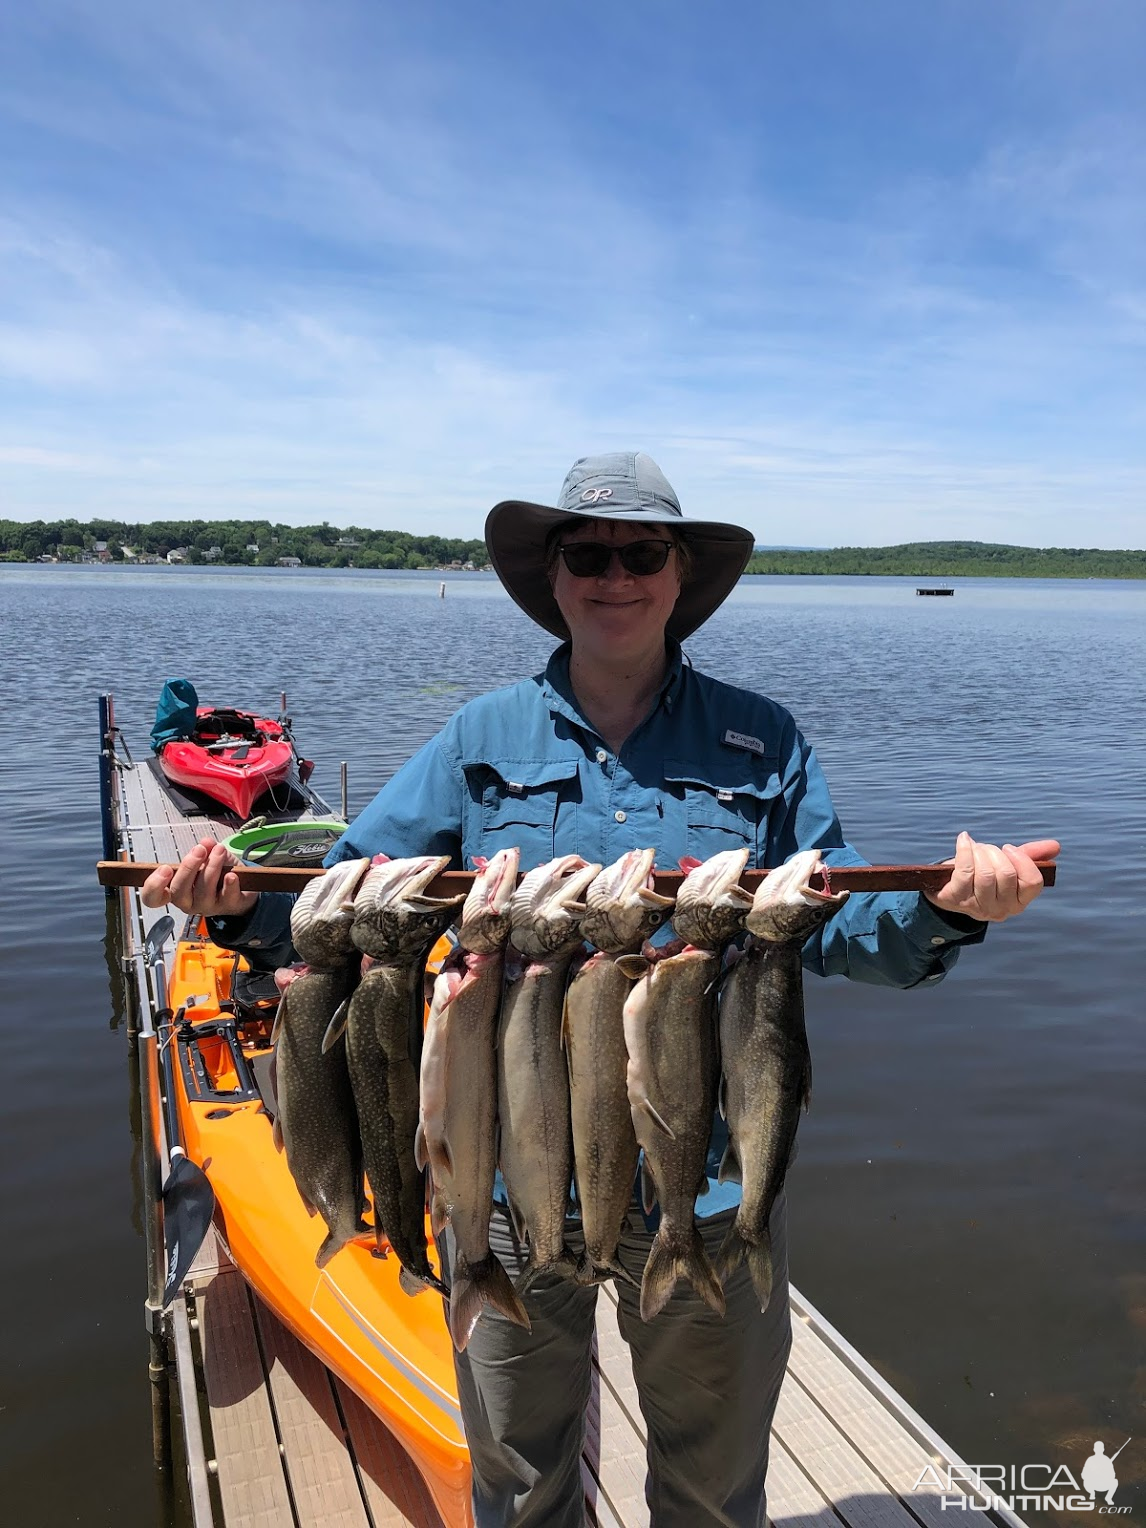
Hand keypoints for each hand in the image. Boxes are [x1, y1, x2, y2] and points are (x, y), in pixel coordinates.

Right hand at [140, 836, 257, 917]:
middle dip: (188, 868)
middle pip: (179, 892)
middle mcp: (190, 902)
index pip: (153, 897)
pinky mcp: (230, 906)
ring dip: (211, 868)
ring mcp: (209, 906)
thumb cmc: (219, 875)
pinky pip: (227, 897)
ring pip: (204, 892)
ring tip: (219, 851)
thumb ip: (205, 850)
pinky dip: (229, 885)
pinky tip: (231, 875)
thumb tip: (205, 842)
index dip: (154, 886)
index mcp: (177, 890)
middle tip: (199, 850)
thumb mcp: (210, 858)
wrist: (246, 888)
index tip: (165, 869)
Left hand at [924, 833, 1059, 922]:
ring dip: (980, 852)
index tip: (1008, 848)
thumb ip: (1031, 856)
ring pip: (985, 873)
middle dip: (996, 852)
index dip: (1022, 860)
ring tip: (976, 848)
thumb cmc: (983, 874)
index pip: (1032, 882)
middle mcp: (1001, 909)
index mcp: (1019, 902)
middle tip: (987, 849)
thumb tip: (1055, 846)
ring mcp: (977, 907)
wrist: (948, 888)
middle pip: (1006, 874)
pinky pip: (964, 871)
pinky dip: (964, 850)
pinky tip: (964, 840)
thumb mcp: (1008, 865)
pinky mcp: (955, 900)